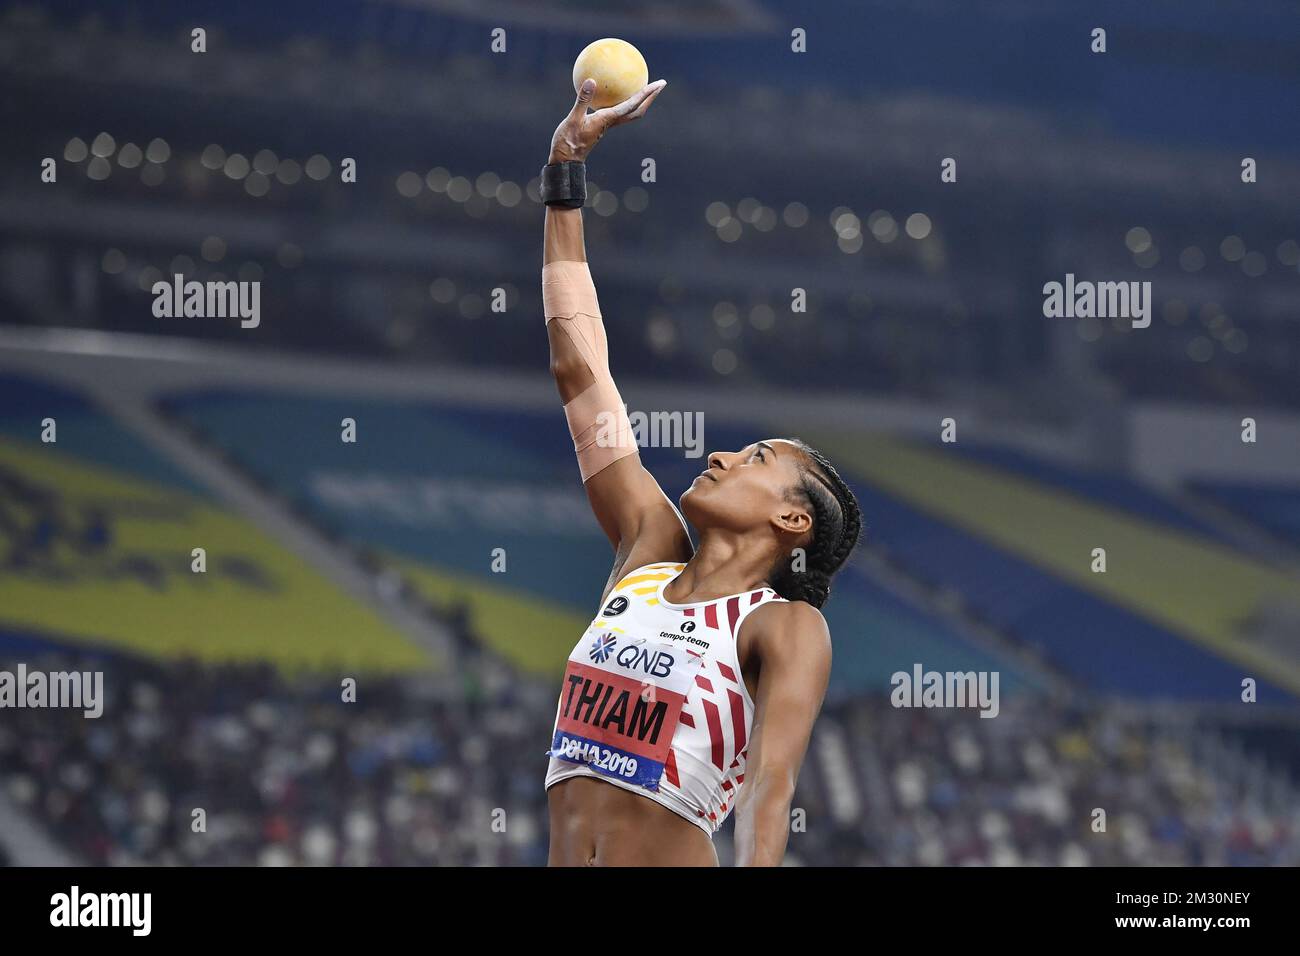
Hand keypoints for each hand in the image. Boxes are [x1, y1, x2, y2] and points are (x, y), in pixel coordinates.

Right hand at [548, 77, 666, 164]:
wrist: (566, 160)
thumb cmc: (568, 141)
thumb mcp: (573, 118)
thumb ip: (583, 99)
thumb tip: (591, 80)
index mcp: (608, 119)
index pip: (632, 105)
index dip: (647, 93)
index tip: (659, 83)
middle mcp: (611, 122)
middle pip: (638, 110)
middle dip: (650, 97)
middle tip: (660, 84)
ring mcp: (607, 125)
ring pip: (629, 112)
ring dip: (640, 100)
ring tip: (644, 87)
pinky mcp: (601, 125)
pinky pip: (616, 110)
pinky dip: (622, 100)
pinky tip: (615, 92)